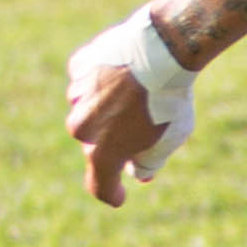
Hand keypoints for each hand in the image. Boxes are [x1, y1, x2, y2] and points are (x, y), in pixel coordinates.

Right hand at [67, 38, 178, 208]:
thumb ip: (150, 162)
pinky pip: (87, 78)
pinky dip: (100, 78)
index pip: (100, 185)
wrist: (162, 51)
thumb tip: (138, 171)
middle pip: (94, 141)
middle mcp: (82, 128)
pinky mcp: (79, 67)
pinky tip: (122, 71)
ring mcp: (77, 95)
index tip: (119, 196)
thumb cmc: (169, 101)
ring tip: (135, 92)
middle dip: (112, 139)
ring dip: (105, 106)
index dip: (111, 192)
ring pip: (89, 108)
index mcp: (102, 152)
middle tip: (139, 124)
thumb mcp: (170, 139)